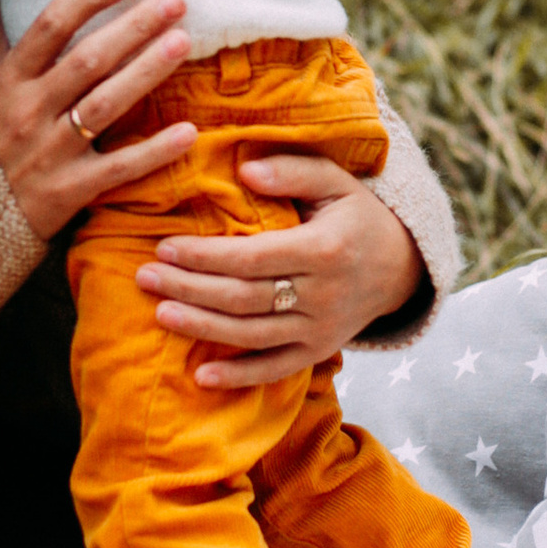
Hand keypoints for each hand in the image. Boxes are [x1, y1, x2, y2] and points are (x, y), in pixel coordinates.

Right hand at [0, 0, 194, 243]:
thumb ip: (5, 43)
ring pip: (105, 105)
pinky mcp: (69, 190)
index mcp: (10, 80)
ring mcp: (50, 152)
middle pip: (88, 60)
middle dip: (134, 27)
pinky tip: (187, 131)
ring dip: (146, 72)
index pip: (51, 26)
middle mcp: (30, 110)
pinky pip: (118, 168)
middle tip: (175, 3)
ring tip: (182, 43)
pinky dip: (153, 151)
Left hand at [135, 151, 423, 388]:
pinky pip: (275, 369)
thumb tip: (245, 171)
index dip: (205, 256)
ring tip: (160, 313)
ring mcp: (321, 329)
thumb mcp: (335, 180)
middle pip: (244, 297)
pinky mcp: (318, 351)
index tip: (164, 246)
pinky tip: (200, 376)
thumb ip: (292, 170)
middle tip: (144, 277)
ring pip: (252, 334)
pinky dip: (239, 377)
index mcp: (326, 249)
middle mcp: (324, 294)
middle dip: (190, 288)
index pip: (253, 257)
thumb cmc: (356, 215)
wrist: (401, 267)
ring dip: (203, 327)